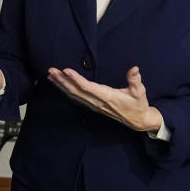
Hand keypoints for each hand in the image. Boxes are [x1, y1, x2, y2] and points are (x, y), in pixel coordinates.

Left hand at [46, 65, 162, 131]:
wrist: (137, 121)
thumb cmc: (137, 105)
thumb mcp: (139, 92)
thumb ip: (135, 80)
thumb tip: (134, 69)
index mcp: (107, 97)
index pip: (88, 87)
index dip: (76, 79)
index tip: (65, 70)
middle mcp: (97, 102)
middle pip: (76, 91)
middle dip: (62, 81)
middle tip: (51, 70)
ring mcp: (93, 105)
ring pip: (74, 95)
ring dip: (61, 85)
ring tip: (50, 75)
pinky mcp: (92, 105)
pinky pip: (76, 98)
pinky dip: (66, 90)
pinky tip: (59, 84)